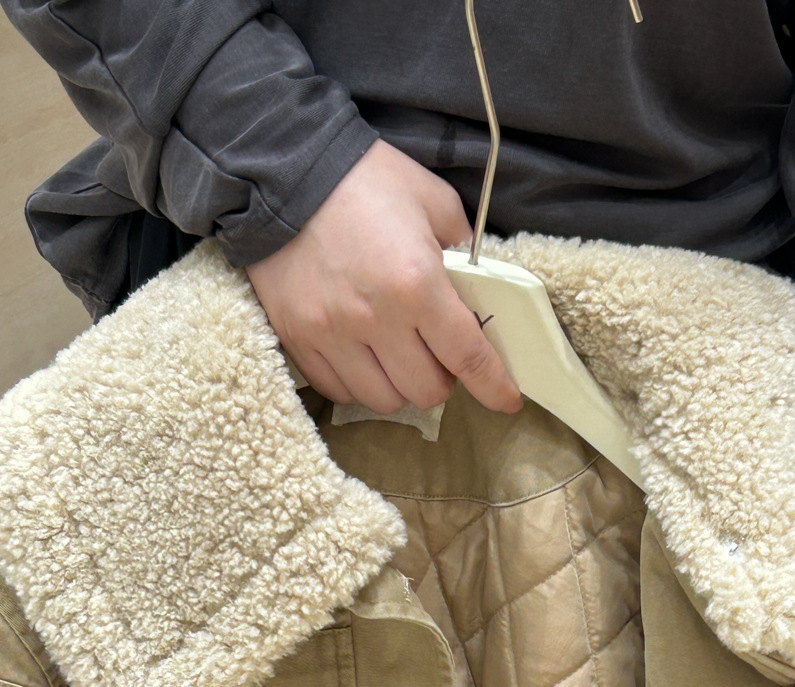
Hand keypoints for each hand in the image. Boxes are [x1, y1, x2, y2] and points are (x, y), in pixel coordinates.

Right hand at [245, 140, 521, 415]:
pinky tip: (363, 355)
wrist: (279, 170)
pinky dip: (358, 382)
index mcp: (416, 283)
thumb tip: (476, 287)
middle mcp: (374, 318)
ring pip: (383, 399)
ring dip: (400, 385)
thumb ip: (462, 248)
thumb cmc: (362, 179)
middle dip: (442, 379)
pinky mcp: (297, 338)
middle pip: (426, 391)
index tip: (506, 400)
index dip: (493, 387)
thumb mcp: (431, 200)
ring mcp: (331, 333)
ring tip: (397, 355)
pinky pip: (338, 389)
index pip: (468, 357)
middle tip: (437, 354)